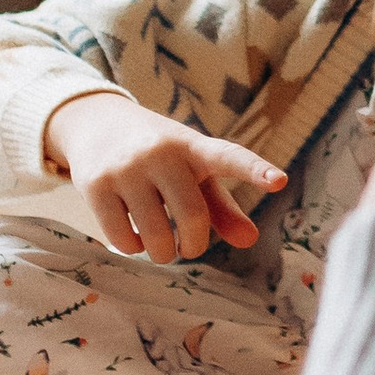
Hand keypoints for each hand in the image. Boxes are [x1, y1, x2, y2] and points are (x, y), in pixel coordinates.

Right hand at [50, 91, 284, 263]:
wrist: (95, 122)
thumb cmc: (159, 155)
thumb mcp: (193, 171)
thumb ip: (222, 207)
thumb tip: (251, 241)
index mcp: (195, 147)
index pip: (229, 157)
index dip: (255, 171)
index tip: (279, 181)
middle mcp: (162, 153)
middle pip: (192, 216)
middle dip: (193, 245)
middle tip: (188, 248)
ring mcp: (126, 168)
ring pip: (155, 235)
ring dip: (162, 252)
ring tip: (160, 246)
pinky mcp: (96, 185)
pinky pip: (122, 238)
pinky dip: (132, 248)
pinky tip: (133, 236)